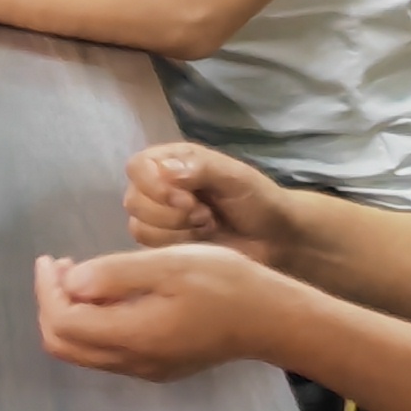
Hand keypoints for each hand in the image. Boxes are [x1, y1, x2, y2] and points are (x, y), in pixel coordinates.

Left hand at [35, 245, 300, 381]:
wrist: (271, 319)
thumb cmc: (224, 284)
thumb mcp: (169, 265)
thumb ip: (116, 275)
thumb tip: (72, 282)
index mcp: (133, 336)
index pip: (63, 323)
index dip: (47, 291)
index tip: (51, 259)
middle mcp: (134, 362)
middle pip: (64, 345)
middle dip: (51, 304)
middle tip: (60, 266)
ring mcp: (147, 368)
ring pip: (83, 352)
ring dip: (70, 314)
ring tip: (80, 275)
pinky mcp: (159, 366)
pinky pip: (107, 352)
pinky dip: (92, 323)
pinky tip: (107, 293)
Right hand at [125, 137, 296, 259]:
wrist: (276, 240)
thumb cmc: (257, 200)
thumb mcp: (234, 176)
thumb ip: (200, 167)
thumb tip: (165, 172)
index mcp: (171, 161)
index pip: (137, 167)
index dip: (153, 186)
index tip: (187, 199)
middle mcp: (158, 187)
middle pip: (134, 200)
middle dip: (172, 214)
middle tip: (207, 214)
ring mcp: (158, 218)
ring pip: (140, 227)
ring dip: (178, 231)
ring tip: (208, 226)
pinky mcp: (163, 245)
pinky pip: (151, 249)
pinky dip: (179, 246)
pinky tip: (203, 241)